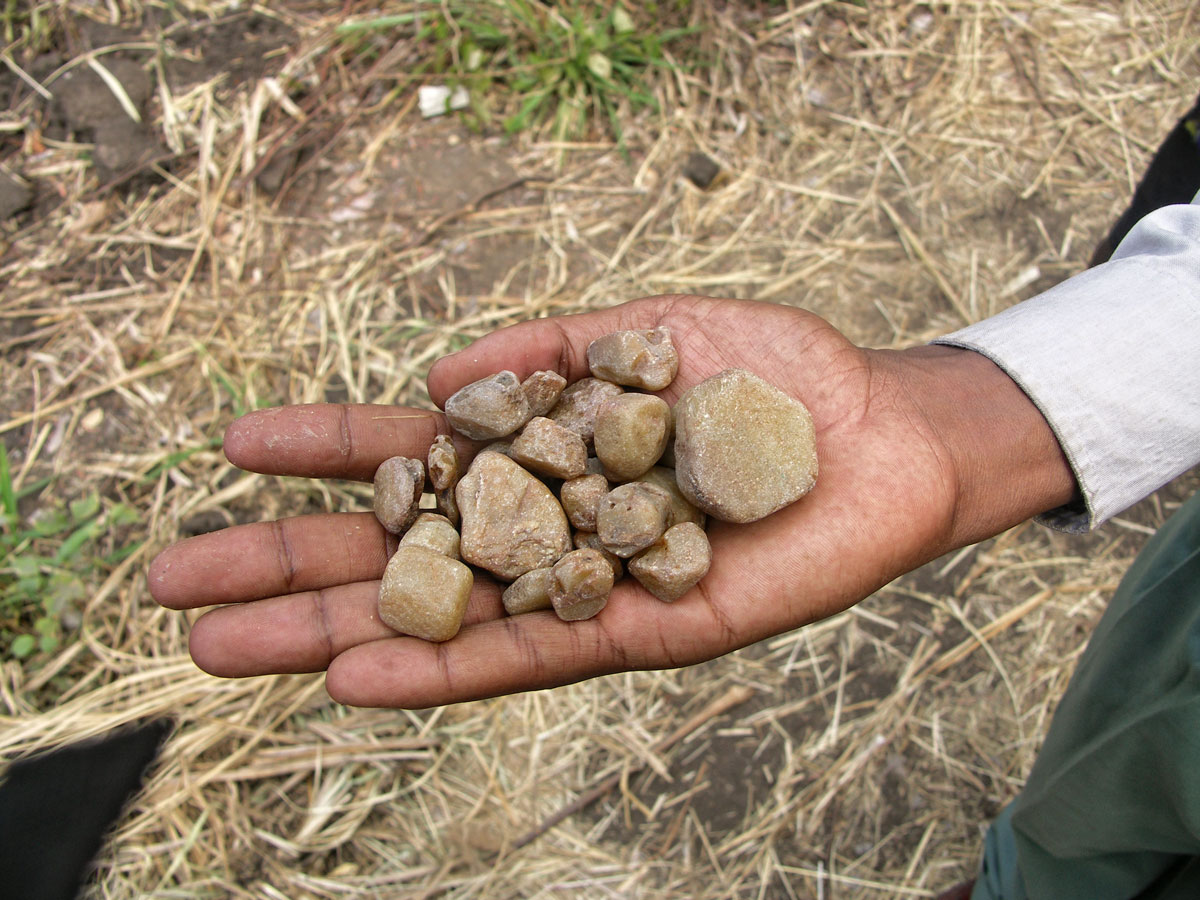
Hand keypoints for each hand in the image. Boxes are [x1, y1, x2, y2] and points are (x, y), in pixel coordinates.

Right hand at [149, 295, 1074, 706]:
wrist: (881, 437)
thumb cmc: (772, 380)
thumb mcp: (651, 329)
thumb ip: (550, 348)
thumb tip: (438, 370)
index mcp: (541, 454)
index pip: (411, 457)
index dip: (324, 451)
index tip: (232, 449)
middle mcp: (546, 529)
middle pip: (398, 551)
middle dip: (287, 563)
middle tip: (176, 584)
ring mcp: (583, 587)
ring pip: (439, 619)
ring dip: (328, 633)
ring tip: (218, 647)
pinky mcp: (640, 631)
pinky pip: (530, 654)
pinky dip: (443, 667)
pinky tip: (354, 676)